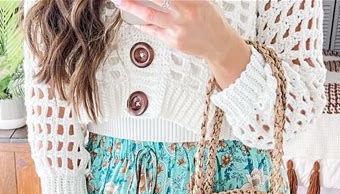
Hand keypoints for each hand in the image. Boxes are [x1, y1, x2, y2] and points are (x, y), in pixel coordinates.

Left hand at [113, 0, 251, 89]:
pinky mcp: (173, 42)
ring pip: (149, 16)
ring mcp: (177, 29)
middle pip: (154, 0)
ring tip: (121, 3)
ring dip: (132, 8)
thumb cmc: (210, 20)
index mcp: (192, 0)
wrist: (219, 44)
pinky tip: (135, 19)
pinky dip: (142, 24)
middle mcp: (183, 13)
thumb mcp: (201, 0)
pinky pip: (153, 31)